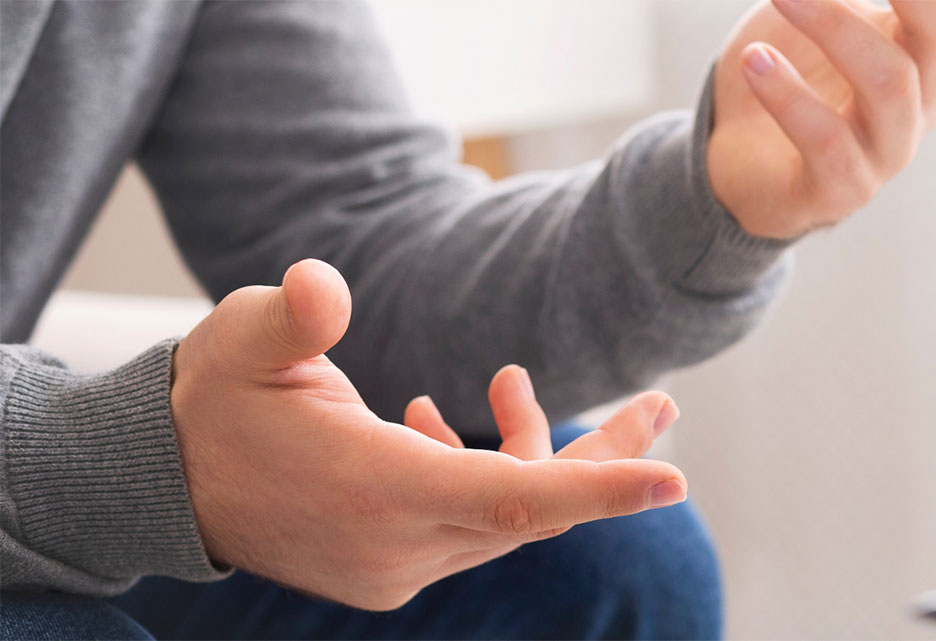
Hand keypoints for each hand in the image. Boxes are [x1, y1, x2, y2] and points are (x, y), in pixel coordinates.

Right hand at [172, 259, 687, 610]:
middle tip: (664, 404)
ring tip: (518, 385)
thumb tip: (320, 288)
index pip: (512, 497)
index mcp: (375, 490)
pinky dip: (485, 474)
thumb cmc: (211, 399)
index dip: (597, 487)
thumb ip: (288, 317)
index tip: (673, 478)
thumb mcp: (240, 340)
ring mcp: (396, 566)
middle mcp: (396, 544)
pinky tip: (447, 418)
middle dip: (604, 457)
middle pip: (534, 508)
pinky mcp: (392, 568)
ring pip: (508, 517)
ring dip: (540, 456)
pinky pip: (470, 524)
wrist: (160, 485)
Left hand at [708, 0, 935, 239]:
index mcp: (926, 52)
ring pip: (887, 82)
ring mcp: (888, 149)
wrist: (740, 163)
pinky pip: (827, 142)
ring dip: (833, 24)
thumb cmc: (794, 74)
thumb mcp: (835, 13)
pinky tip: (756, 61)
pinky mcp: (842, 188)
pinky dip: (790, 97)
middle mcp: (921, 99)